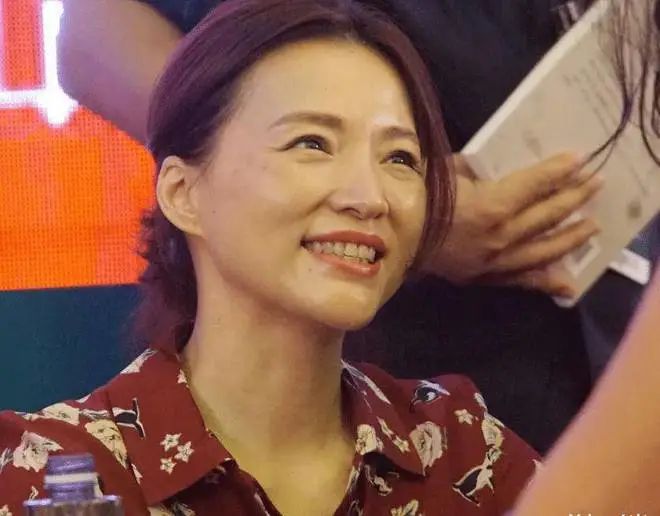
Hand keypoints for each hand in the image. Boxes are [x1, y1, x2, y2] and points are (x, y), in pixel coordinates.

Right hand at [422, 153, 602, 296]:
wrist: (388, 238)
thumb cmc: (414, 199)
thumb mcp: (444, 172)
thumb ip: (471, 168)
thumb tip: (487, 166)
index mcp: (491, 206)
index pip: (536, 184)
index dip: (559, 170)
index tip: (580, 159)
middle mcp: (500, 236)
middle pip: (546, 215)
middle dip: (575, 197)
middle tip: (596, 184)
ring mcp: (494, 261)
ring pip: (543, 250)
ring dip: (571, 237)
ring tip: (593, 226)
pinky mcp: (483, 277)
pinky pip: (520, 281)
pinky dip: (545, 282)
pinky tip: (567, 284)